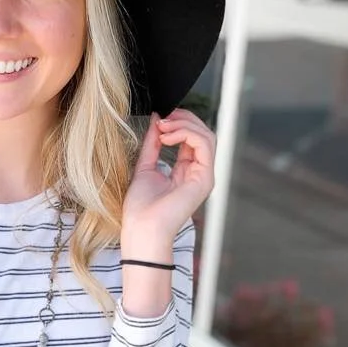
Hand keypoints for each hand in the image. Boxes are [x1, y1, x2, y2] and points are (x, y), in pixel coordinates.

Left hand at [122, 109, 215, 245]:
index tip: (158, 118)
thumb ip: (153, 144)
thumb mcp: (145, 167)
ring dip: (184, 124)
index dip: (178, 122)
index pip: (192, 138)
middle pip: (203, 133)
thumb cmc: (141, 208)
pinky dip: (186, 133)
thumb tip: (156, 120)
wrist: (142, 229)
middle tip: (163, 117)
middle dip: (183, 119)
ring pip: (206, 135)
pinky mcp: (204, 178)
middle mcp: (198, 173)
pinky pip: (204, 144)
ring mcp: (204, 176)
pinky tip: (167, 136)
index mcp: (185, 171)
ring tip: (163, 126)